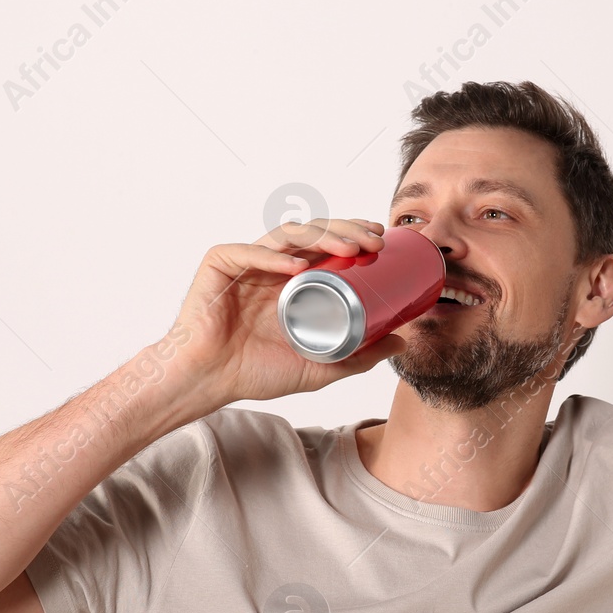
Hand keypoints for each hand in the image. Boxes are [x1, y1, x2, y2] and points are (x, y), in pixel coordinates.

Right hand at [164, 219, 408, 411]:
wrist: (209, 382)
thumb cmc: (255, 372)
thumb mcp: (321, 366)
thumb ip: (359, 355)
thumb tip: (403, 342)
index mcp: (293, 280)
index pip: (327, 245)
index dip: (353, 235)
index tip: (380, 241)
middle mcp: (272, 265)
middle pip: (312, 233)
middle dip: (346, 230)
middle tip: (373, 242)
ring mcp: (246, 262)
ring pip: (286, 234)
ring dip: (320, 235)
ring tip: (348, 248)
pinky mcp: (219, 265)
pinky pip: (245, 252)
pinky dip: (271, 256)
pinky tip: (294, 266)